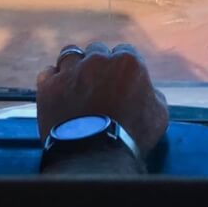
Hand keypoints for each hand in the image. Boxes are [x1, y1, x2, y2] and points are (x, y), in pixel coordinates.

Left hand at [36, 42, 169, 155]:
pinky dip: (53, 80)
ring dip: (74, 65)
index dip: (122, 66)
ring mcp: (71, 71)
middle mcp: (98, 60)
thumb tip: (148, 91)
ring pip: (70, 54)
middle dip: (98, 64)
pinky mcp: (49, 85)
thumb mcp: (159, 115)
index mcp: (127, 62)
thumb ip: (153, 94)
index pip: (125, 51)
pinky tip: (58, 92)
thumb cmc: (131, 136)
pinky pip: (48, 72)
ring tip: (76, 82)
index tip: (120, 80)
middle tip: (99, 84)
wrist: (94, 155)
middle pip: (97, 50)